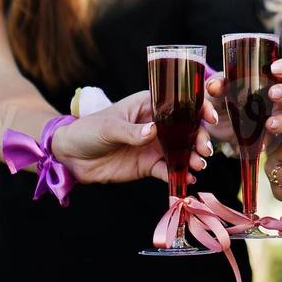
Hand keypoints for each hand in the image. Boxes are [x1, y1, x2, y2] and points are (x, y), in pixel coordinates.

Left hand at [50, 92, 214, 184]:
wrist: (72, 157)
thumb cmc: (88, 130)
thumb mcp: (108, 127)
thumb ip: (131, 131)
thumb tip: (153, 132)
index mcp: (148, 105)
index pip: (179, 102)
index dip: (197, 107)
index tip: (209, 116)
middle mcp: (157, 124)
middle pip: (186, 129)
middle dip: (199, 138)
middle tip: (204, 150)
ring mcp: (154, 146)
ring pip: (182, 151)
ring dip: (193, 158)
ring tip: (199, 166)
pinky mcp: (149, 166)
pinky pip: (169, 170)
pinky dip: (180, 175)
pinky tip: (188, 180)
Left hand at [205, 56, 281, 142]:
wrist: (212, 122)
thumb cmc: (220, 95)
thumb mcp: (216, 88)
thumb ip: (216, 84)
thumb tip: (214, 86)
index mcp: (267, 78)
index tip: (275, 69)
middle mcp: (275, 96)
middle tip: (274, 94)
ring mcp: (272, 117)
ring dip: (280, 120)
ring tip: (270, 124)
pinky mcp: (266, 135)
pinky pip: (272, 139)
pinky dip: (266, 141)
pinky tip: (261, 144)